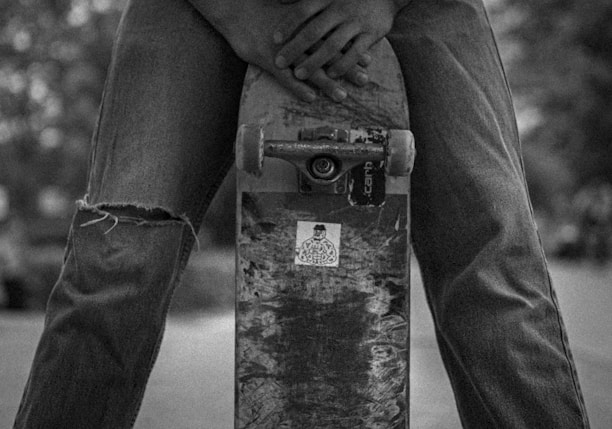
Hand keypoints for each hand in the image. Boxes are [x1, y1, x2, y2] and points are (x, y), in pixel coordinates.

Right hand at [191, 0, 367, 101]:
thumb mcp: (291, 11)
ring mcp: (283, 49)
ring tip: (342, 96)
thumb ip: (310, 20)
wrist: (235, 8)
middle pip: (328, 55)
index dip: (351, 50)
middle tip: (364, 80)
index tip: (369, 60)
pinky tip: (310, 98)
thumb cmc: (263, 10)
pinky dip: (297, 87)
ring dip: (327, 83)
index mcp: (307, 25)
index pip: (334, 39)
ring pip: (309, 68)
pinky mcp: (266, 58)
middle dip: (347, 68)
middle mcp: (298, 37)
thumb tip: (329, 25)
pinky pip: (284, 76)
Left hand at [273, 0, 399, 80]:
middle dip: (294, 48)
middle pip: (313, 31)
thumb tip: (279, 1)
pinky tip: (331, 75)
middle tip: (278, 62)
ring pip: (332, 45)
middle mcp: (341, 8)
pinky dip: (343, 64)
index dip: (288, 24)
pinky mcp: (372, 33)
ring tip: (299, 74)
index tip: (274, 39)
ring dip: (314, 62)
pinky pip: (355, 52)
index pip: (303, 10)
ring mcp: (357, 21)